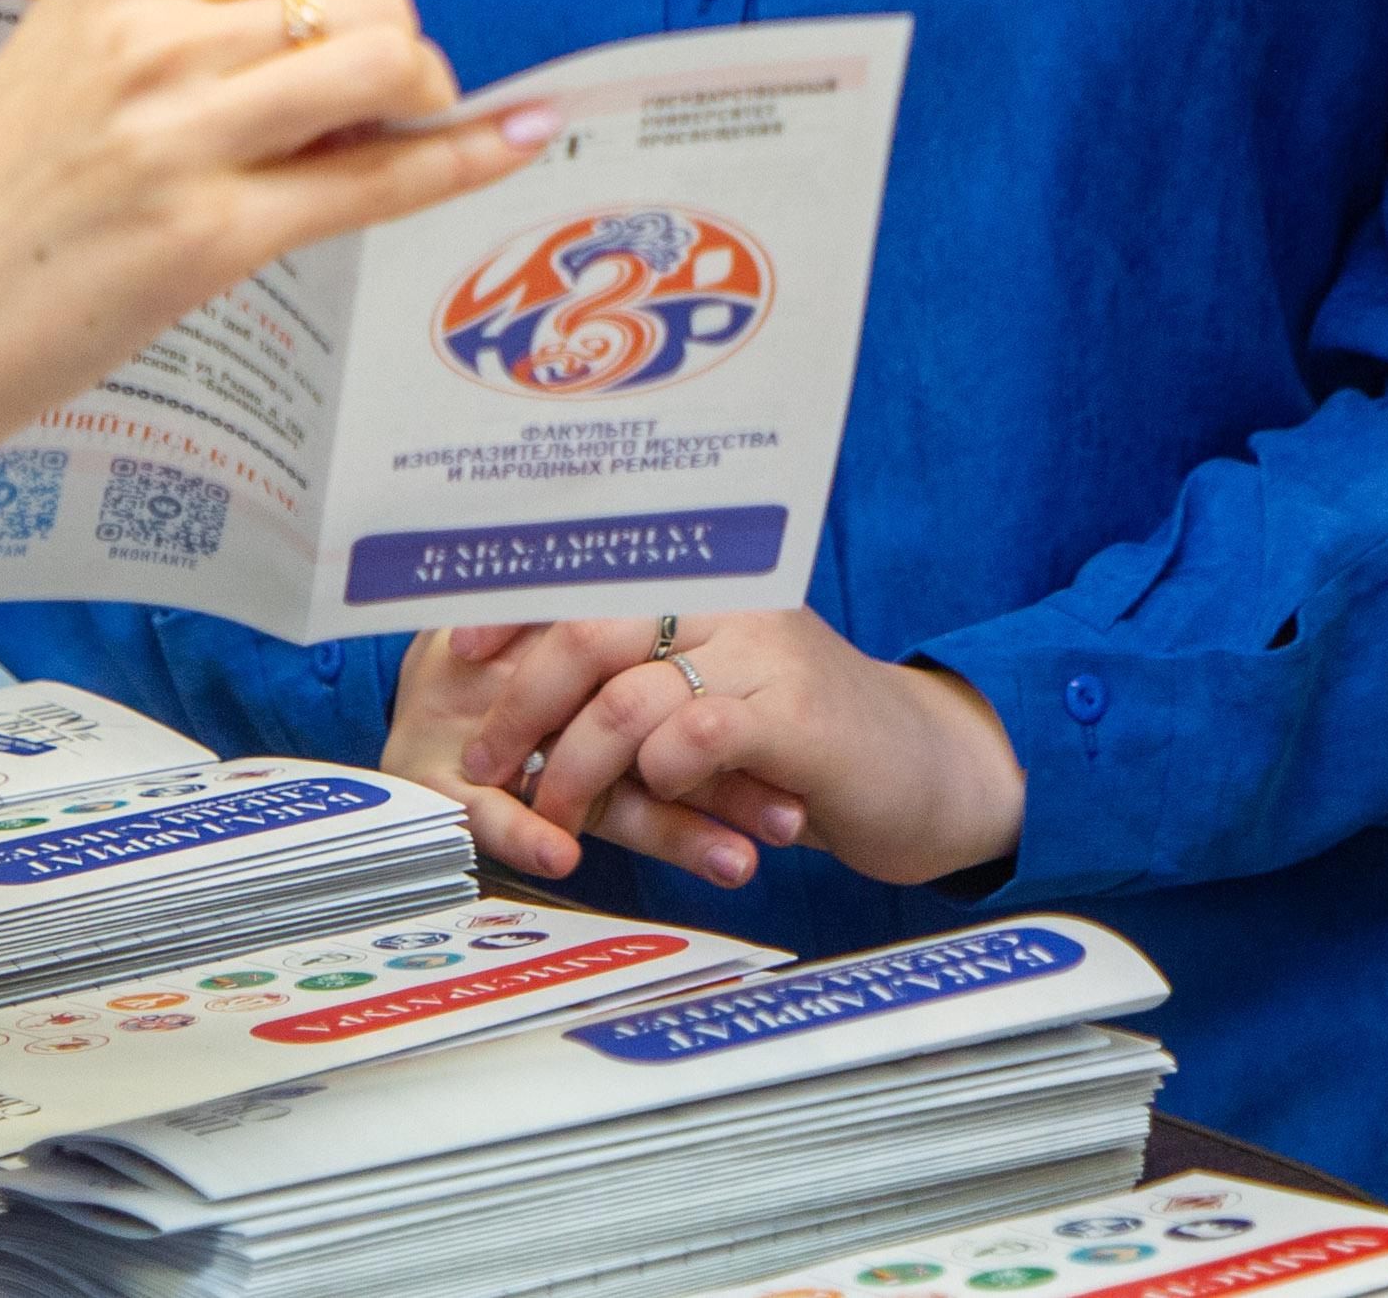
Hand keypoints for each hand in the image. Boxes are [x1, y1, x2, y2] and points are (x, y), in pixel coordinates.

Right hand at [0, 0, 522, 476]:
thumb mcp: (76, 57)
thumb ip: (197, 26)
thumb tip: (357, 22)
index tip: (353, 43)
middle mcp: (156, 34)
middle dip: (401, 55)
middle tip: (367, 114)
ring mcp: (181, 134)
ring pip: (388, 68)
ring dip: (420, 105)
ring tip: (380, 143)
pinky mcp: (207, 237)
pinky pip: (378, 180)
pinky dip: (459, 161)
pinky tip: (511, 143)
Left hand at [392, 610, 1020, 893]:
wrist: (931, 770)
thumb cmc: (810, 744)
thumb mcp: (721, 696)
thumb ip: (648, 683)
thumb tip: (530, 691)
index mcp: (710, 584)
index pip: (593, 574)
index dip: (515, 601)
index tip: (456, 645)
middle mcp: (733, 600)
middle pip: (591, 626)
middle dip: (522, 699)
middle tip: (484, 758)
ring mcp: (767, 651)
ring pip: (627, 692)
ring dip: (572, 765)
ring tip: (555, 813)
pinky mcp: (796, 715)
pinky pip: (692, 736)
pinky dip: (655, 776)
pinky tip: (654, 800)